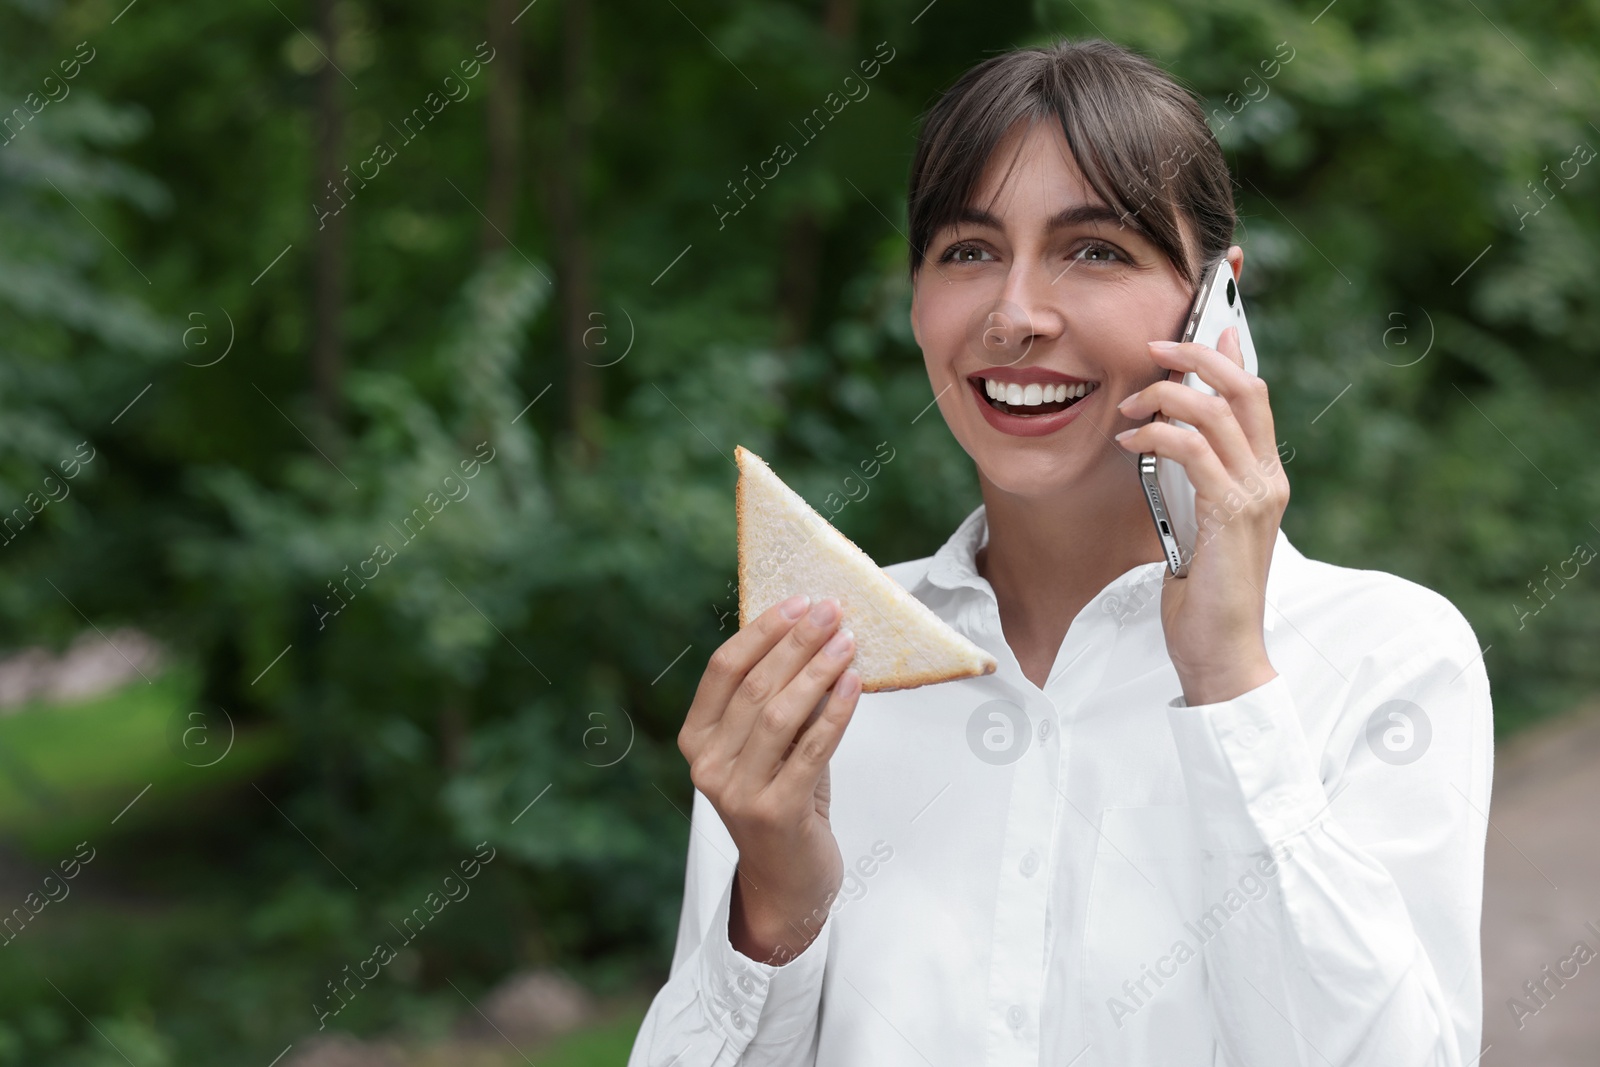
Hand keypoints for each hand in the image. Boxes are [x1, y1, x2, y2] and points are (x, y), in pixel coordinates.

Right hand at [677, 594, 860, 964]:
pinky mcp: (774, 813)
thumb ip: (777, 699)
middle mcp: (707, 765)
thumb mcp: (771, 747)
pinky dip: (835, 712)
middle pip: (755, 687)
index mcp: (696, 740)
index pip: (723, 671)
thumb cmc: (784, 801)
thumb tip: (813, 633)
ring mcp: (737, 792)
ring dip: (817, 671)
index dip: (761, 632)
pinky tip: (854, 684)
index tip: (798, 601)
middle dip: (797, 643)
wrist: (787, 883)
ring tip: (847, 641)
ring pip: (779, 714)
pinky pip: (810, 750)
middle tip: (832, 611)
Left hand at [1112, 326, 1287, 704]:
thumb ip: (1194, 481)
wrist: (1223, 650)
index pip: (1254, 397)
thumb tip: (1170, 441)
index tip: (1202, 326)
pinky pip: (1192, 452)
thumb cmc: (1204, 592)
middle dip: (1196, 355)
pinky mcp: (1230, 515)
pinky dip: (1156, 436)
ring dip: (1164, 396)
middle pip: (1244, 388)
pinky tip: (1130, 443)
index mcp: (1264, 477)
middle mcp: (1268, 479)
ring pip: (1216, 411)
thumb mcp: (1199, 523)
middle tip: (1153, 348)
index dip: (1230, 355)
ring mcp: (1254, 496)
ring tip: (1128, 407)